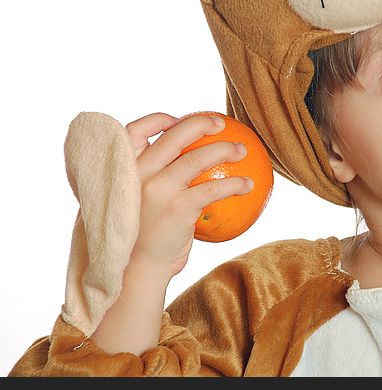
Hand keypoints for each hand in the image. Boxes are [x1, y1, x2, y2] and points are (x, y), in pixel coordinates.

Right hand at [124, 112, 251, 279]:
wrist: (137, 269)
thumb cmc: (141, 235)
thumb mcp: (134, 202)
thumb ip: (148, 179)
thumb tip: (185, 161)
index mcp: (123, 169)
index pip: (134, 131)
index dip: (158, 120)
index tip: (179, 120)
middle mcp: (137, 174)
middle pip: (173, 137)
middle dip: (201, 124)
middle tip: (222, 124)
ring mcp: (156, 189)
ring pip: (197, 157)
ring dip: (226, 149)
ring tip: (243, 151)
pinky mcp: (177, 208)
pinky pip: (213, 188)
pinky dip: (235, 184)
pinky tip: (249, 185)